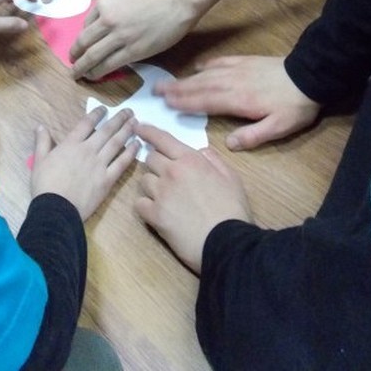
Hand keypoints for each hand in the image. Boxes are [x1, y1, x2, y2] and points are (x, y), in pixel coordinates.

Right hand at [31, 107, 138, 220]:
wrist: (56, 210)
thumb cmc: (45, 186)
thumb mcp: (38, 161)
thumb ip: (42, 142)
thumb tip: (39, 125)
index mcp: (71, 144)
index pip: (86, 123)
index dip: (97, 114)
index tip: (105, 108)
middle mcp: (88, 150)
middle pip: (106, 130)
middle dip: (118, 119)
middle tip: (129, 111)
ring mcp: (99, 164)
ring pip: (116, 143)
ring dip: (126, 131)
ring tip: (136, 122)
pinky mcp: (107, 180)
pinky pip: (121, 163)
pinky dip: (130, 153)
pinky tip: (137, 145)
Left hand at [70, 0, 199, 79]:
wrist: (177, 1)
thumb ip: (110, 11)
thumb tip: (100, 29)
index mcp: (104, 4)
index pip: (85, 26)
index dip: (81, 40)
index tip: (79, 48)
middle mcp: (107, 20)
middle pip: (83, 43)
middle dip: (74, 56)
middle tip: (71, 65)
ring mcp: (120, 37)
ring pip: (93, 57)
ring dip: (82, 68)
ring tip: (78, 74)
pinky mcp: (133, 51)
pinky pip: (109, 65)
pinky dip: (98, 72)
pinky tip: (95, 76)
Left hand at [135, 124, 250, 273]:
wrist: (227, 243)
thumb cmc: (232, 209)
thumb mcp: (231, 177)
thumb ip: (213, 160)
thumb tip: (200, 152)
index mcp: (190, 160)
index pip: (162, 139)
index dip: (148, 132)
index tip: (138, 128)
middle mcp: (171, 172)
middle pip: (150, 159)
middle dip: (155, 164)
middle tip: (166, 175)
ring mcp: (161, 193)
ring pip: (143, 181)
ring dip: (151, 185)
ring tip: (164, 196)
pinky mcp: (154, 215)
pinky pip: (139, 204)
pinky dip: (145, 206)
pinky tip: (156, 211)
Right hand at [156, 56, 319, 150]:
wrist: (309, 76)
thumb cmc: (295, 106)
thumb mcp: (279, 128)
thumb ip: (253, 136)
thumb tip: (228, 144)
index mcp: (238, 101)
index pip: (205, 102)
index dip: (185, 103)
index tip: (165, 104)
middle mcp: (232, 83)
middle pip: (199, 86)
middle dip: (177, 89)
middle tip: (155, 91)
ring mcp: (238, 70)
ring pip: (206, 74)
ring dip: (186, 78)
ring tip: (168, 82)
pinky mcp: (245, 61)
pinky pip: (220, 62)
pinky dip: (207, 65)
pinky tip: (197, 67)